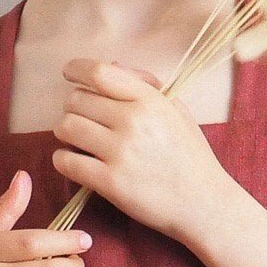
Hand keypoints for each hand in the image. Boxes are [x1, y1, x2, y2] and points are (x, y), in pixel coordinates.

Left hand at [51, 57, 227, 237]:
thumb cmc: (190, 155)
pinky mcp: (110, 182)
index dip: (77, 69)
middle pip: (76, 100)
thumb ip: (146, 84)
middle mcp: (133, 121)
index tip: (69, 73)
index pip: (100, 72)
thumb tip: (112, 64)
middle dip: (73, 107)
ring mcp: (120, 152)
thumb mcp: (177, 110)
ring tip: (77, 141)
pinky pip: (66, 161)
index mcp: (150, 100)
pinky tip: (74, 162)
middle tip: (83, 119)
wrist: (204, 202)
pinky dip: (63, 160)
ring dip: (65, 133)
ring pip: (66, 127)